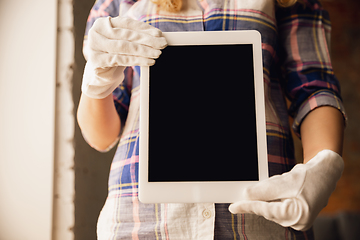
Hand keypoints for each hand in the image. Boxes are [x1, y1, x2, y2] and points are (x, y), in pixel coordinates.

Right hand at [82, 16, 166, 98]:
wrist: (99, 75)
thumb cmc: (113, 56)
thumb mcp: (123, 44)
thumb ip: (134, 37)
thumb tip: (157, 37)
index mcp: (103, 23)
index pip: (128, 23)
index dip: (145, 28)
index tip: (159, 34)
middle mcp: (97, 32)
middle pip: (128, 35)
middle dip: (148, 40)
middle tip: (162, 44)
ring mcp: (95, 46)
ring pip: (126, 47)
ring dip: (145, 51)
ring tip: (158, 53)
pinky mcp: (97, 60)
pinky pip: (122, 60)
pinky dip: (138, 60)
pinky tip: (150, 62)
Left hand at [229, 150, 343, 230]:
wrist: (325, 173)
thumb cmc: (309, 177)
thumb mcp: (284, 181)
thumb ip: (264, 190)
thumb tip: (246, 196)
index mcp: (297, 215)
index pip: (265, 210)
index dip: (247, 207)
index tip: (233, 207)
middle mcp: (298, 222)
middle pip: (268, 210)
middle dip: (262, 197)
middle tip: (262, 185)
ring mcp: (298, 220)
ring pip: (272, 207)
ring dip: (271, 194)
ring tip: (285, 182)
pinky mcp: (296, 216)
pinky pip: (278, 206)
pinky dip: (276, 196)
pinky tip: (285, 187)